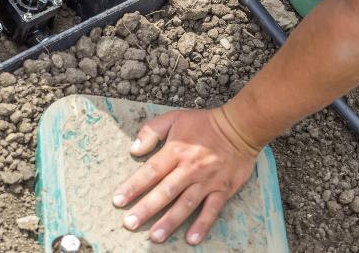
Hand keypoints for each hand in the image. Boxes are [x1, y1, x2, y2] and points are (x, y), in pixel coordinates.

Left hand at [112, 108, 258, 244]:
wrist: (240, 127)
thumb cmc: (204, 123)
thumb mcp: (174, 118)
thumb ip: (151, 131)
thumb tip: (134, 150)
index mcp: (175, 151)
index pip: (150, 171)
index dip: (133, 186)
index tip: (118, 200)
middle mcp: (189, 168)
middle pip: (165, 191)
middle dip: (146, 208)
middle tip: (130, 223)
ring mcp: (207, 181)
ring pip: (185, 204)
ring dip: (170, 221)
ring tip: (155, 236)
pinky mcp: (223, 190)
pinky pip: (212, 210)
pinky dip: (202, 225)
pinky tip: (191, 239)